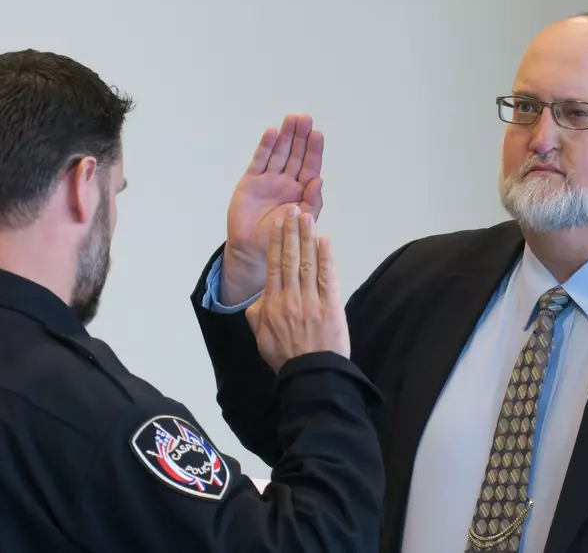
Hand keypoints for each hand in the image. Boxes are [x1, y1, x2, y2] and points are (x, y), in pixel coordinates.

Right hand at [221, 114, 323, 305]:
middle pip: (295, 155)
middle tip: (305, 119)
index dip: (314, 151)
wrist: (252, 249)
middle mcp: (286, 182)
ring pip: (279, 153)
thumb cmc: (281, 239)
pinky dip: (265, 147)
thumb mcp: (302, 222)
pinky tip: (272, 132)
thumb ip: (312, 202)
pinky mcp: (251, 181)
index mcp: (301, 191)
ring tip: (291, 119)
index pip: (310, 166)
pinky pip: (259, 161)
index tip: (318, 134)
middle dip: (300, 137)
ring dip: (285, 137)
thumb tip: (319, 180)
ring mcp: (268, 180)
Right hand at [245, 206, 348, 372]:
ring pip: (307, 263)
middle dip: (291, 232)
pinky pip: (327, 277)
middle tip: (293, 211)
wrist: (311, 376)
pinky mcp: (330, 307)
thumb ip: (257, 315)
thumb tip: (258, 300)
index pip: (273, 266)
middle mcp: (289, 298)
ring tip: (307, 218)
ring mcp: (310, 301)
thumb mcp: (261, 339)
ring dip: (307, 238)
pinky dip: (326, 257)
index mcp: (271, 304)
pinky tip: (325, 241)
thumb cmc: (286, 359)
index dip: (276, 243)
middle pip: (289, 259)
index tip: (278, 225)